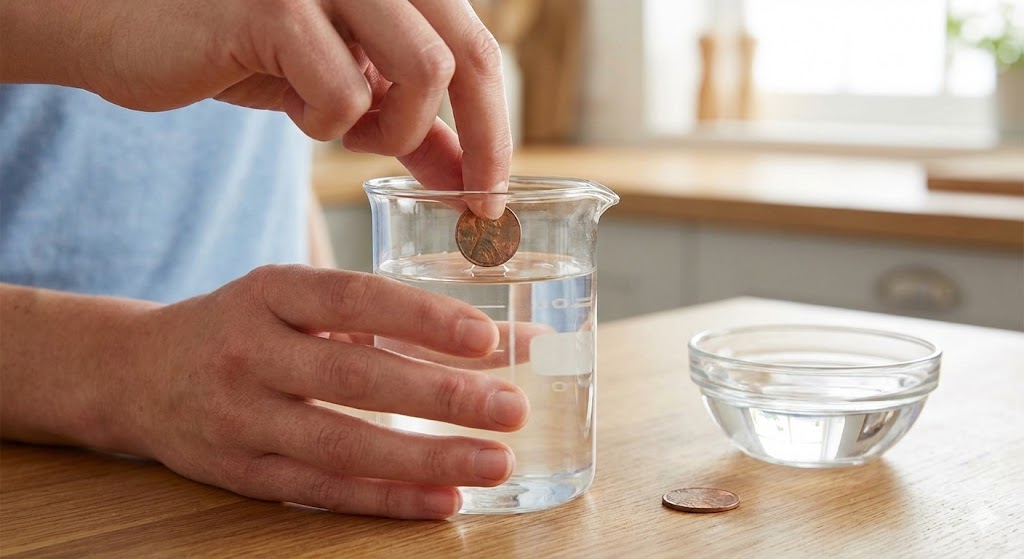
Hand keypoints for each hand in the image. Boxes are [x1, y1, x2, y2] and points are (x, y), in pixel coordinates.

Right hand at [63, 0, 511, 209]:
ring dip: (388, 128)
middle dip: (480, 142)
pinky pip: (344, 92)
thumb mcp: (340, 86)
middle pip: (467, 58)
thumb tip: (468, 175)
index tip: (492, 197)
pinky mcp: (277, 6)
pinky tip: (287, 101)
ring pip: (421, 71)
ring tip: (339, 126)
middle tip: (470, 201)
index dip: (496, 128)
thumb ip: (406, 123)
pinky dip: (325, 120)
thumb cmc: (242, 52)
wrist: (134, 31)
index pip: (476, 50)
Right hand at [121, 265, 528, 518]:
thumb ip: (387, 318)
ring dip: (427, 457)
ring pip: (342, 444)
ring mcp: (241, 419)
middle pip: (355, 376)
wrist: (139, 374)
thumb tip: (504, 339)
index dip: (422, 317)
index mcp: (269, 292)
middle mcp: (250, 352)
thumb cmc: (244, 327)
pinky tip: (444, 500)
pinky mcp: (242, 474)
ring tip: (496, 462)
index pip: (352, 297)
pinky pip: (323, 491)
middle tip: (512, 408)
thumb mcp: (296, 300)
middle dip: (442, 395)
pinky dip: (388, 499)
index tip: (488, 337)